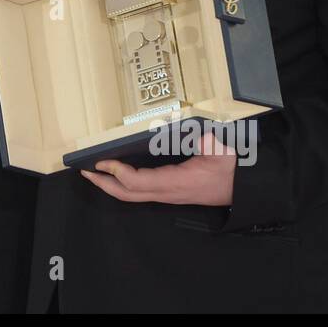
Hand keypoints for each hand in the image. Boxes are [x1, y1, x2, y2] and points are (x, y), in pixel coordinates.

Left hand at [81, 131, 236, 205]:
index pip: (138, 182)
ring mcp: (168, 194)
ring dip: (110, 185)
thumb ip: (206, 140)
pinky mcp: (169, 192)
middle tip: (84, 171)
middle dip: (104, 184)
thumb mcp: (219, 151)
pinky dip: (123, 184)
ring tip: (94, 173)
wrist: (243, 188)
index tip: (101, 161)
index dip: (117, 173)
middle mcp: (168, 192)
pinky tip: (116, 174)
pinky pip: (140, 191)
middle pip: (128, 194)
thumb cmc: (231, 168)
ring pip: (132, 195)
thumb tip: (195, 131)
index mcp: (176, 182)